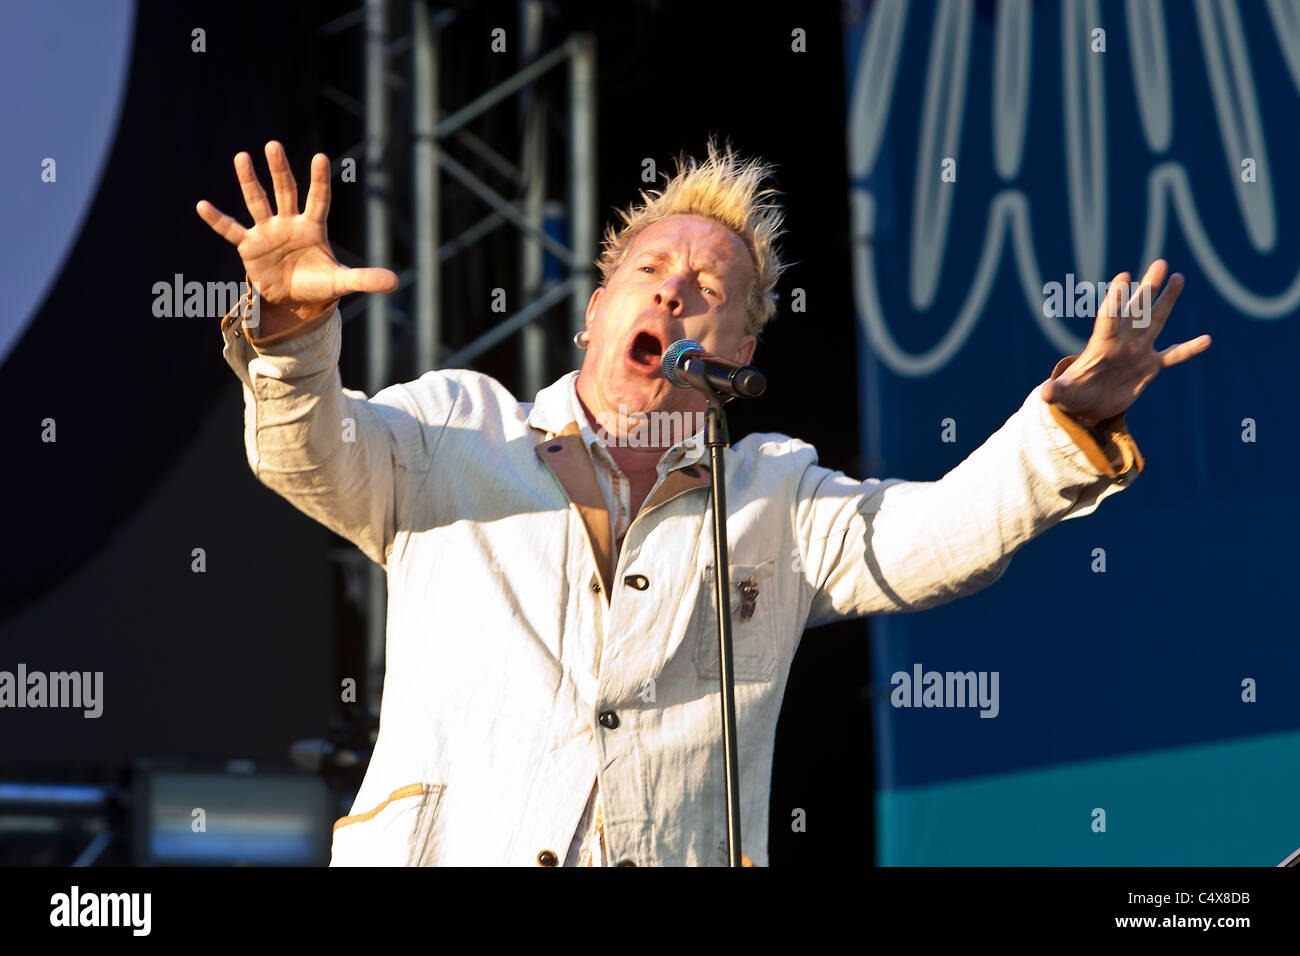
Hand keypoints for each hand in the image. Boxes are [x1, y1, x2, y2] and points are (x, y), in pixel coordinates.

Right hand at [196, 141, 397, 324]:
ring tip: (242, 157)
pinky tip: (202, 205)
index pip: (318, 199)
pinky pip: (232, 230)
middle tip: (273, 145)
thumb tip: (395, 282)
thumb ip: (365, 278)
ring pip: (258, 202)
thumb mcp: (342, 282)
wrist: (294, 300)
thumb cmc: (319, 284)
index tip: (320, 157)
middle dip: (280, 170)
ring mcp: (267, 232)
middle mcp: (289, 223)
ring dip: (249, 182)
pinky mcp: (249, 247)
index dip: (318, 180)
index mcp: (313, 227)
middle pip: (285, 192)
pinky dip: (218, 220)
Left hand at [1040, 260, 1209, 425]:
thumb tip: (1044, 393)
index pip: (1109, 318)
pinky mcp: (1149, 367)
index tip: (1124, 277)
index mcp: (1101, 345)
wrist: (1087, 406)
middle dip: (1148, 289)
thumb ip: (1056, 391)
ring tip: (1178, 277)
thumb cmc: (1072, 396)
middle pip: (1137, 311)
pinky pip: (1173, 356)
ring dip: (1167, 301)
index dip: (1116, 300)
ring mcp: (1137, 352)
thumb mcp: (1063, 395)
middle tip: (1161, 263)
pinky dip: (1188, 349)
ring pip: (1156, 322)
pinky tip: (1207, 340)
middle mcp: (1122, 343)